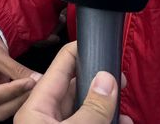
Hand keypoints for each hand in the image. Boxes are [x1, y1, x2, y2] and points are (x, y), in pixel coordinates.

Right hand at [0, 29, 38, 120]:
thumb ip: (17, 70)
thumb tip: (38, 79)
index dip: (14, 90)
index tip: (31, 82)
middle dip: (19, 99)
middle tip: (37, 87)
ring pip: (3, 113)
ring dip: (20, 102)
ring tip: (35, 89)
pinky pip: (4, 110)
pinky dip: (17, 102)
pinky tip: (28, 93)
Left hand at [15, 42, 132, 123]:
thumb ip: (91, 108)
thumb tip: (106, 79)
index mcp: (35, 109)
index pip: (57, 70)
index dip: (77, 53)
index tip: (97, 43)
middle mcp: (44, 118)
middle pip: (74, 91)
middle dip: (99, 85)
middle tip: (120, 80)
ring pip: (85, 110)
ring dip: (107, 108)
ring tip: (124, 108)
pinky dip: (106, 121)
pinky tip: (123, 122)